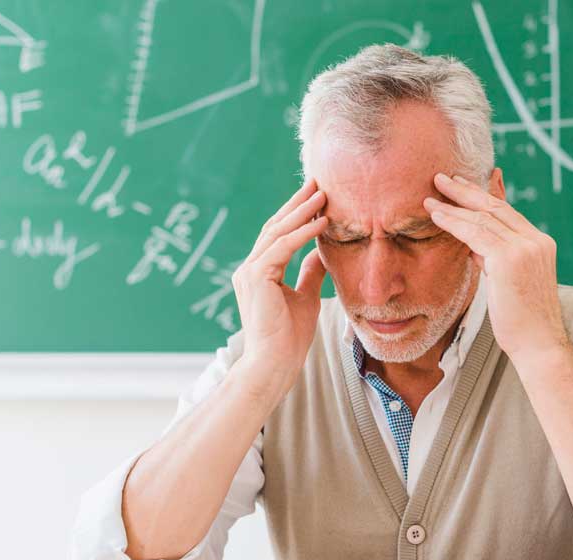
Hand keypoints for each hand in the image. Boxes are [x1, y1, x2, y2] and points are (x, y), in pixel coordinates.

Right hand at [232, 179, 328, 396]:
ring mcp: (249, 272)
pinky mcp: (256, 278)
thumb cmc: (289, 338)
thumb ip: (310, 273)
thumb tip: (321, 252)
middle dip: (297, 203)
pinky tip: (322, 222)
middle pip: (274, 226)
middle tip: (318, 182)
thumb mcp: (305, 297)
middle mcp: (249, 268)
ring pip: (277, 232)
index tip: (317, 196)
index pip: (278, 234)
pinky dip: (302, 233)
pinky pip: (281, 248)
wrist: (275, 364)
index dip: (296, 214)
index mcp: (258, 272)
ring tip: (323, 194)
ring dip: (302, 212)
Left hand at [423, 172, 568, 365]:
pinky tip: (436, 216)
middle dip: (466, 191)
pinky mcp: (510, 259)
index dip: (483, 196)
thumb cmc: (522, 323)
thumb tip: (473, 248)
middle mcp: (536, 241)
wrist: (539, 345)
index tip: (463, 185)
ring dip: (453, 205)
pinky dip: (454, 222)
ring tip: (430, 197)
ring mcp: (525, 248)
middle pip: (495, 207)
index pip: (507, 212)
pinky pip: (475, 233)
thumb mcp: (508, 284)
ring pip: (483, 218)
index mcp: (540, 244)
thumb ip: (494, 260)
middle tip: (442, 178)